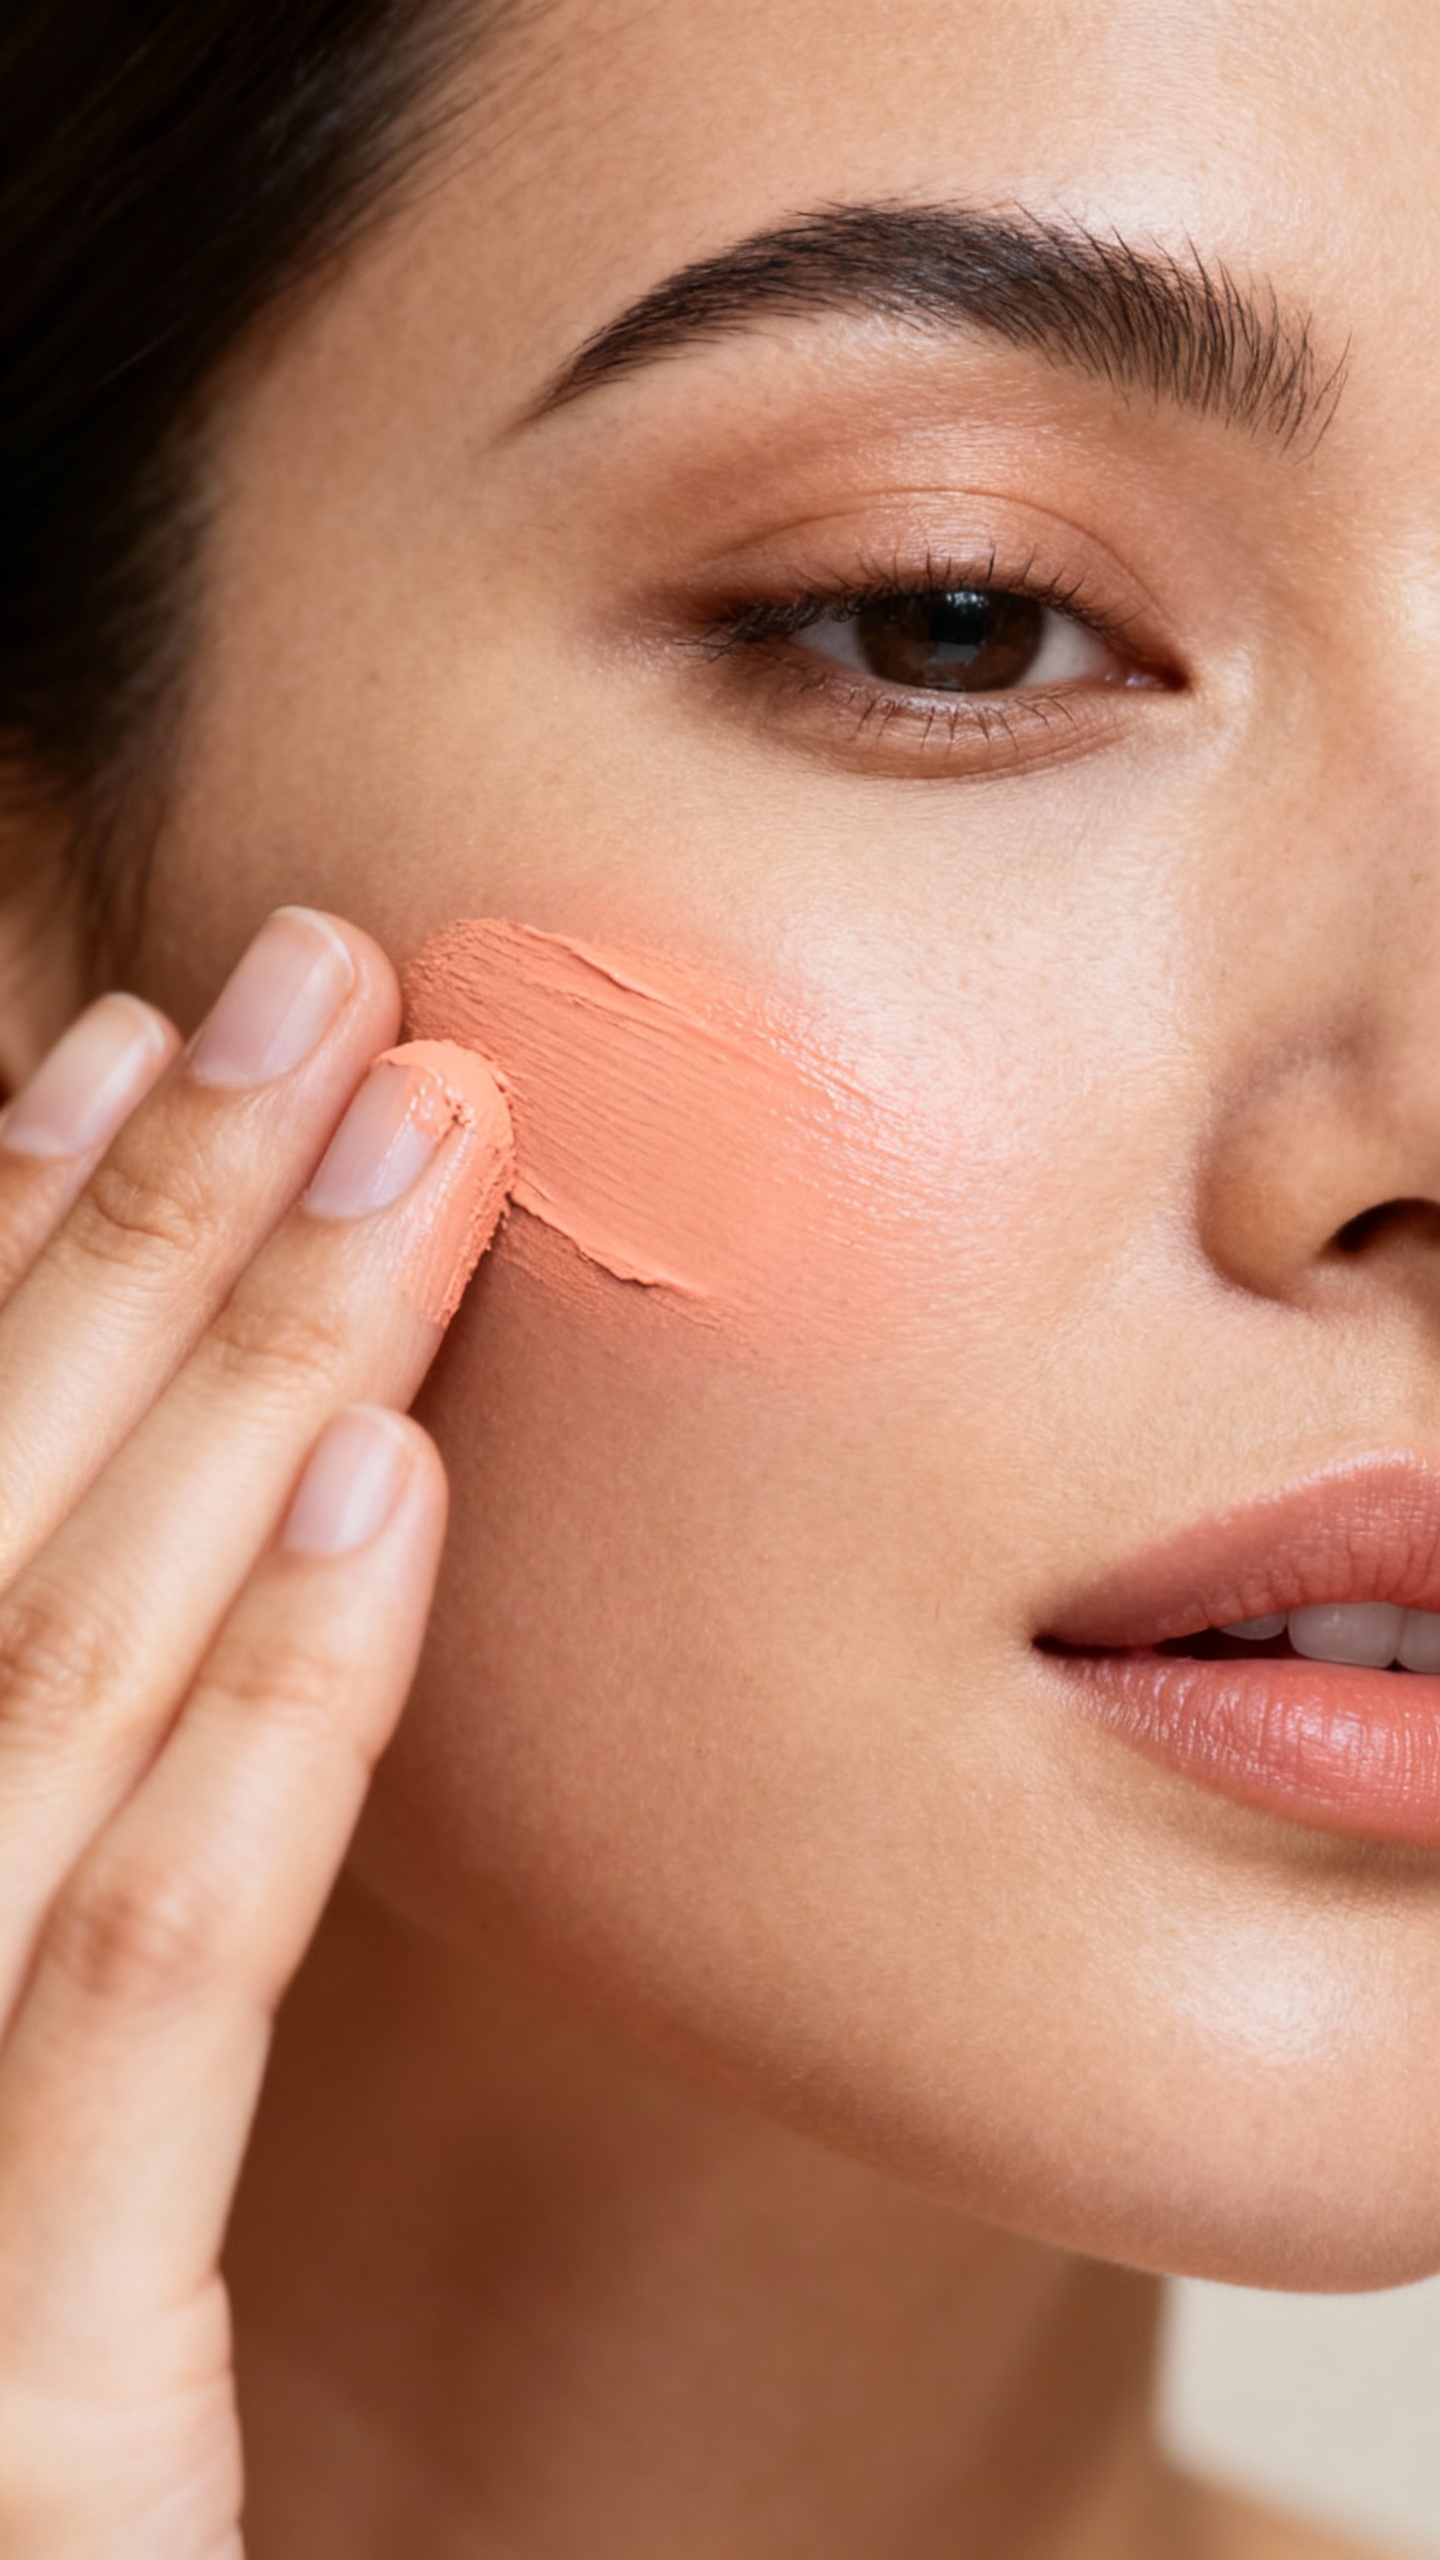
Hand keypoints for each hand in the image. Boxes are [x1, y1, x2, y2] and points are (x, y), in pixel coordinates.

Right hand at [0, 908, 505, 2556]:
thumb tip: (198, 1511)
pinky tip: (394, 1482)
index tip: (135, 1043)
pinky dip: (275, 1703)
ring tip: (396, 1127)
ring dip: (232, 1367)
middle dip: (142, 1224)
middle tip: (312, 978)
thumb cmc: (30, 2355)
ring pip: (57, 1673)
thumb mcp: (20, 2064)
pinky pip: (150, 1976)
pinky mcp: (17, 2392)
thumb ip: (53, 1803)